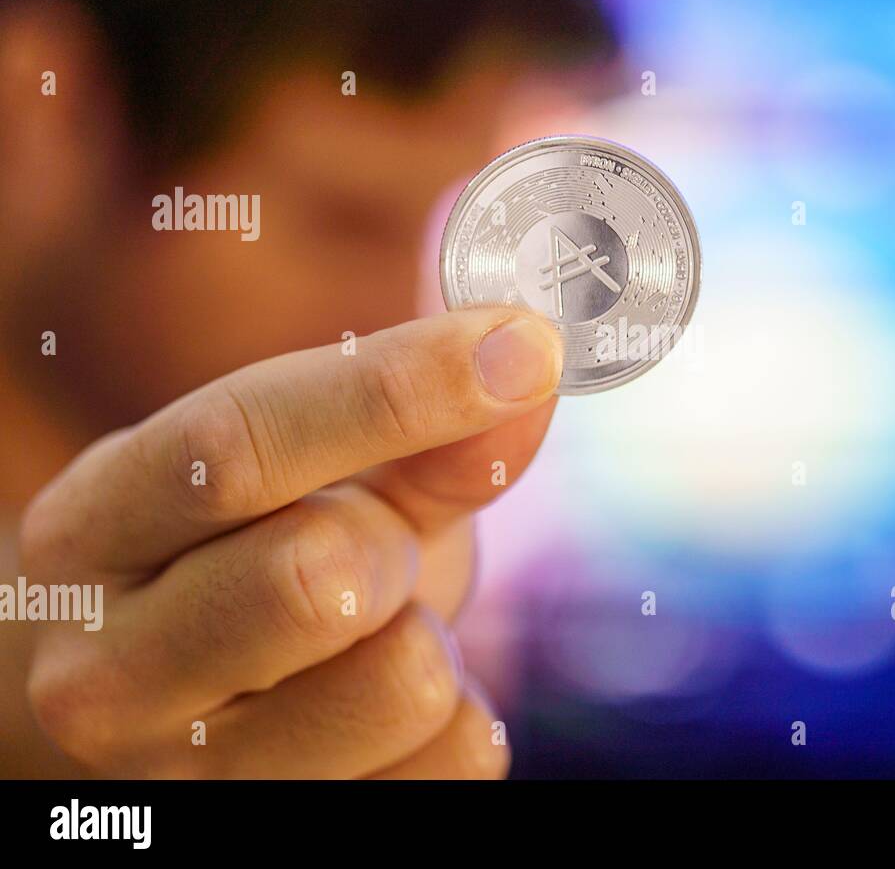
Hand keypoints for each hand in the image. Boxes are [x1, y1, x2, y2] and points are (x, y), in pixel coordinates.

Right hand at [16, 308, 561, 777]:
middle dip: (391, 541)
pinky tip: (388, 704)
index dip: (396, 387)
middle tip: (377, 546)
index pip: (234, 448)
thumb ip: (416, 434)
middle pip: (317, 574)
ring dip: (427, 634)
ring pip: (404, 680)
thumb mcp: (313, 486)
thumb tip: (529, 361)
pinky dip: (459, 716)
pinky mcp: (281, 839)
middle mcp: (107, 672)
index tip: (524, 343)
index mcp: (97, 530)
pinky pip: (455, 759)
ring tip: (371, 634)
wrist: (172, 712)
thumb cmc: (250, 565)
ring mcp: (188, 783)